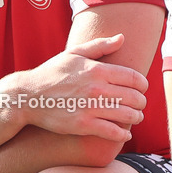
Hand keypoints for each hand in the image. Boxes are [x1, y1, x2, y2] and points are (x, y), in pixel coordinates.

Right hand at [5, 34, 148, 142]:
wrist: (28, 96)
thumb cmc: (52, 73)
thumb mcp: (74, 53)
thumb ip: (100, 45)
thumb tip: (122, 38)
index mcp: (97, 70)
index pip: (134, 77)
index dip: (143, 84)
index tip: (142, 88)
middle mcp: (97, 88)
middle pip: (134, 97)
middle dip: (141, 102)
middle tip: (140, 104)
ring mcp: (90, 108)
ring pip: (127, 115)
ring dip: (136, 117)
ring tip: (136, 117)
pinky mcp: (83, 126)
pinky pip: (112, 132)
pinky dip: (123, 134)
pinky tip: (125, 133)